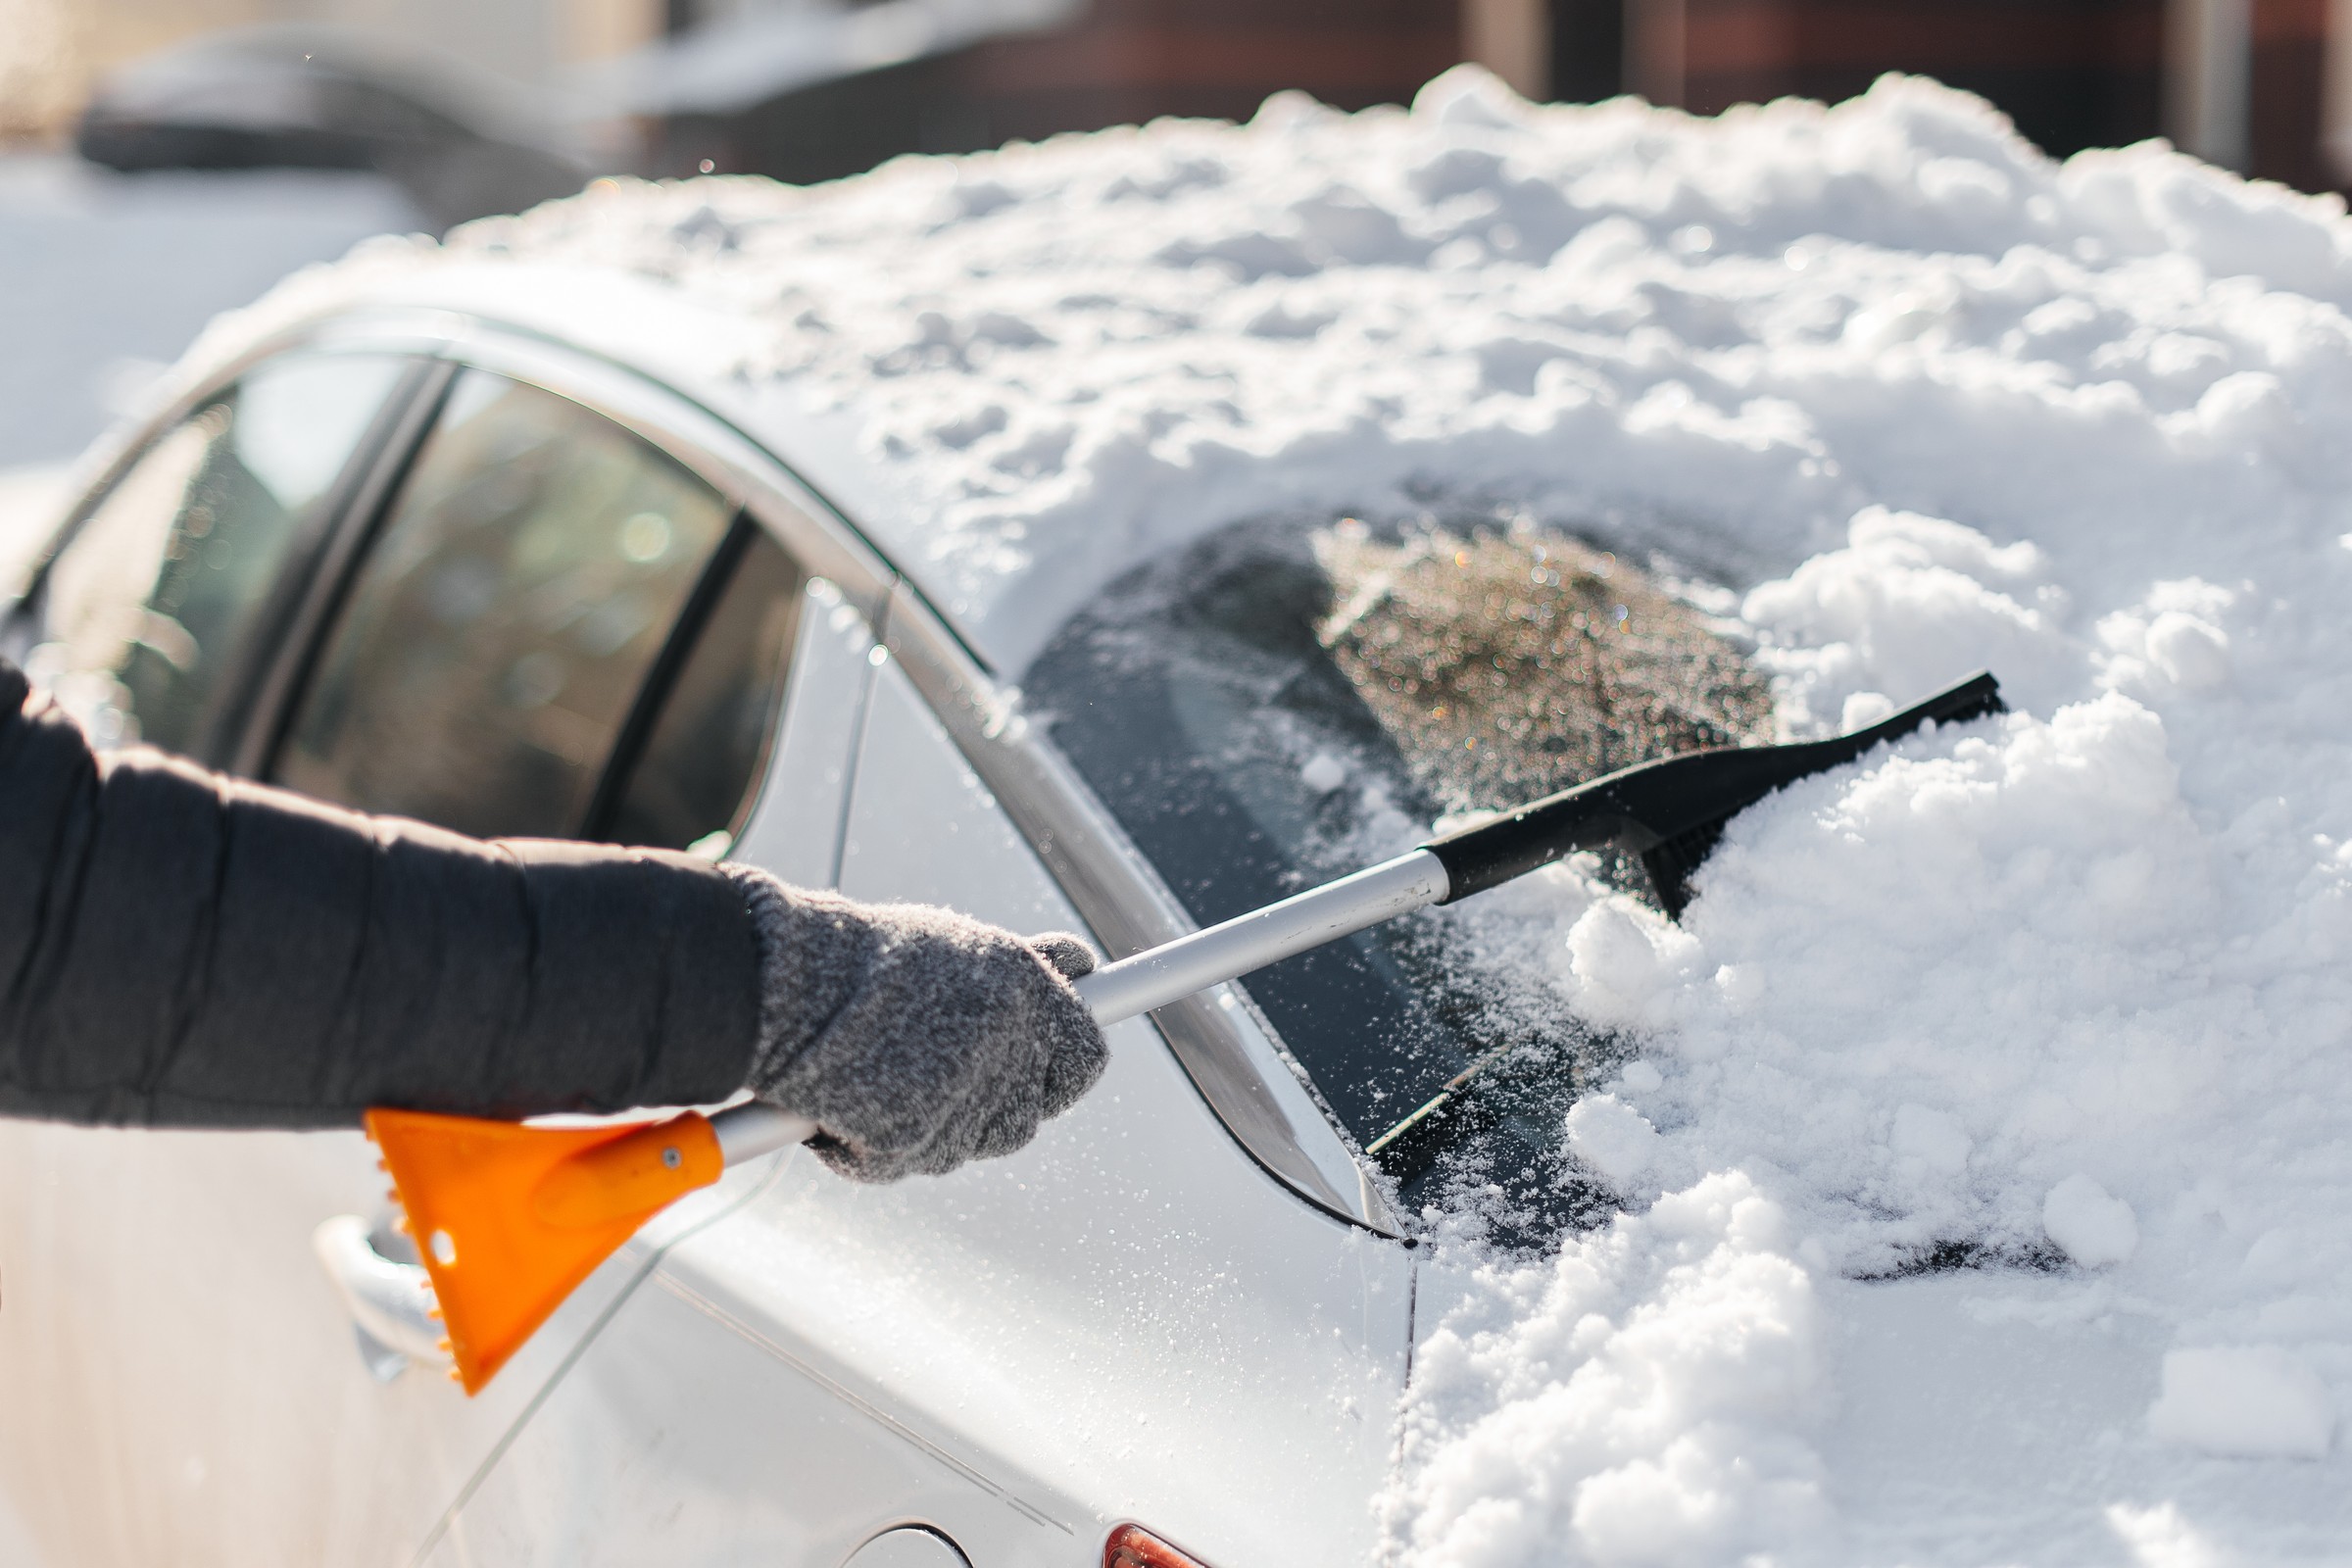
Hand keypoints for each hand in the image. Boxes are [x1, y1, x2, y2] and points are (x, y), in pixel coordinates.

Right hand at [722, 868, 1106, 1181]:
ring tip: (881, 1077)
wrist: (783, 983)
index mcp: (1028, 990)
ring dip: (937, 1126)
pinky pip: (908, 1161)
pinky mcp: (915, 1141)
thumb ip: (1020, 971)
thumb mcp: (957, 944)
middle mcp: (1009, 1047)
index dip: (1063, 1070)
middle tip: (942, 1078)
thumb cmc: (862, 958)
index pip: (1086, 1056)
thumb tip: (1077, 967)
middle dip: (993, 1107)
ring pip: (970, 1143)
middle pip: (1028, 1116)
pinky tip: (843, 1102)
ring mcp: (965, 1100)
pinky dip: (874, 1145)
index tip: (1043, 1072)